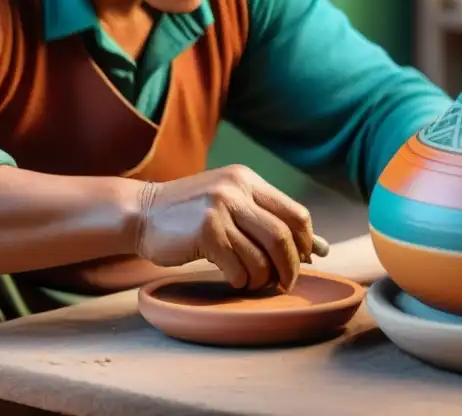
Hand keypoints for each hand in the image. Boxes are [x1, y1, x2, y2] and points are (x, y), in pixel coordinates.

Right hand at [134, 164, 314, 291]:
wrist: (141, 212)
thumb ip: (268, 220)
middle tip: (286, 282)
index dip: (306, 242)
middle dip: (291, 266)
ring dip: (263, 278)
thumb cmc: (190, 214)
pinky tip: (232, 279)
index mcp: (246, 180)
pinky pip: (238, 267)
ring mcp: (219, 209)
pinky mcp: (205, 232)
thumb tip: (320, 248)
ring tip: (253, 281)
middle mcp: (235, 189)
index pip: (295, 214)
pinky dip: (241, 280)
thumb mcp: (229, 204)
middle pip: (283, 236)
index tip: (303, 260)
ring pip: (262, 256)